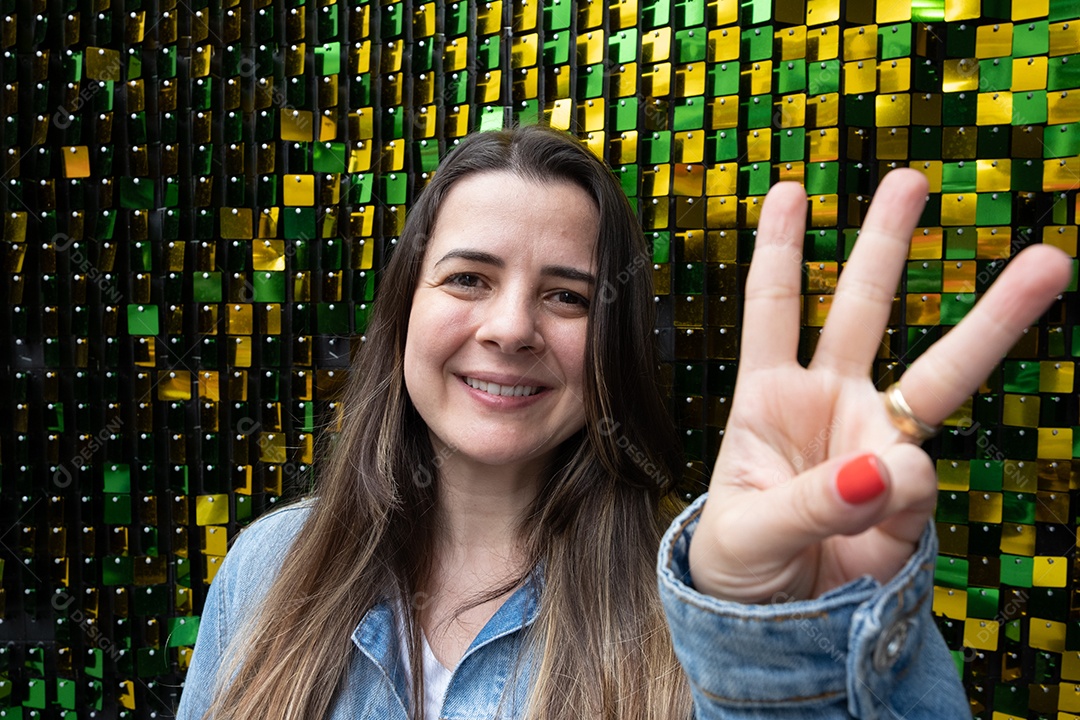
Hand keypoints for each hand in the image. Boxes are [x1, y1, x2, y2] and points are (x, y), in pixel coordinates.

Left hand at [687, 169, 1073, 603]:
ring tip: (1050, 263)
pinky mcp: (908, 499)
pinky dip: (902, 495)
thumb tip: (894, 468)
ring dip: (994, 320)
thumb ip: (814, 501)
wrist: (769, 626)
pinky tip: (875, 510)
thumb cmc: (738, 562)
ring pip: (940, 374)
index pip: (774, 312)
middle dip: (885, 246)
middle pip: (862, 313)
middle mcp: (830, 407)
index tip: (790, 190)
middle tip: (911, 180)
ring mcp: (876, 446)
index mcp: (770, 400)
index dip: (780, 252)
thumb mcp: (747, 529)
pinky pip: (919, 485)